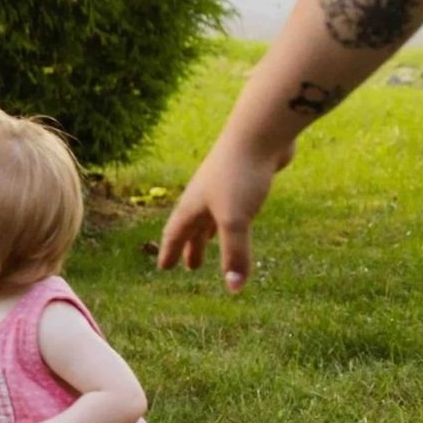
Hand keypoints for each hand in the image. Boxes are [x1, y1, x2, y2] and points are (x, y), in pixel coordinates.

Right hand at [156, 133, 294, 291]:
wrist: (258, 134)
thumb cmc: (239, 175)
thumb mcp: (235, 220)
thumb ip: (234, 254)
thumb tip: (234, 288)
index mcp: (193, 206)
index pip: (175, 234)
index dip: (169, 252)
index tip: (163, 268)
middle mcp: (203, 196)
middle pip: (193, 227)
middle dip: (192, 247)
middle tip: (192, 267)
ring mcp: (223, 186)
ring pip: (212, 216)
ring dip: (210, 234)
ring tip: (212, 244)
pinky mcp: (244, 179)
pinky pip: (234, 205)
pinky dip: (231, 218)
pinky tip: (242, 216)